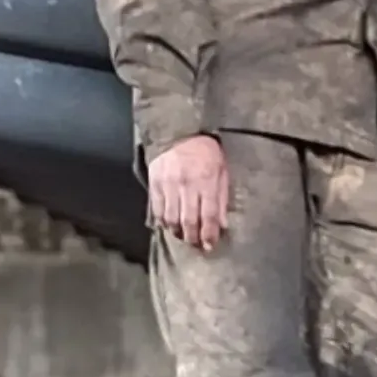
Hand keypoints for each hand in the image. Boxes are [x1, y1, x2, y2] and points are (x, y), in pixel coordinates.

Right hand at [148, 135, 228, 250]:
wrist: (178, 131)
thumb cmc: (205, 151)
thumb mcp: (222, 170)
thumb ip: (222, 197)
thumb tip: (222, 224)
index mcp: (207, 181)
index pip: (208, 215)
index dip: (209, 234)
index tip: (210, 245)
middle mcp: (187, 185)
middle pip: (188, 221)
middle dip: (193, 237)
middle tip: (196, 245)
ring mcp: (168, 185)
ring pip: (171, 219)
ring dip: (178, 232)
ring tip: (183, 236)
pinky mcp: (154, 183)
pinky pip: (157, 209)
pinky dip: (163, 221)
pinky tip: (169, 225)